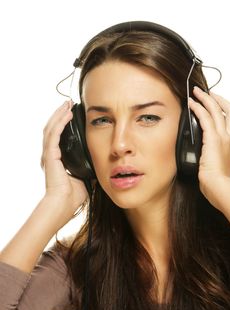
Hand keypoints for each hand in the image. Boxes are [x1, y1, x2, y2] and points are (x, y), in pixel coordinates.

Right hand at [41, 100, 87, 222]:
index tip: (72, 114)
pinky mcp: (50, 155)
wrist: (65, 204)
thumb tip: (101, 162)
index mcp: (57, 159)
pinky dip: (60, 122)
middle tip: (68, 104)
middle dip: (60, 115)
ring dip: (59, 115)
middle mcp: (50, 155)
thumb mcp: (84, 176)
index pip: (58, 137)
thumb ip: (89, 168)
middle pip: (52, 128)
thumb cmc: (73, 196)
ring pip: (51, 128)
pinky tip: (67, 114)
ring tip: (67, 104)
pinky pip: (54, 134)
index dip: (63, 124)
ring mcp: (49, 154)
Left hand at [188, 87, 229, 214]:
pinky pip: (205, 118)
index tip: (214, 104)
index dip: (222, 109)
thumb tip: (204, 153)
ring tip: (196, 92)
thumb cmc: (221, 183)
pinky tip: (191, 104)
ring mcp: (224, 137)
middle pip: (227, 110)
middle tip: (206, 92)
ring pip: (215, 110)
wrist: (222, 189)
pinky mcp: (213, 139)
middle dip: (216, 99)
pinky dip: (198, 108)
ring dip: (205, 99)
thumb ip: (215, 155)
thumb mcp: (220, 166)